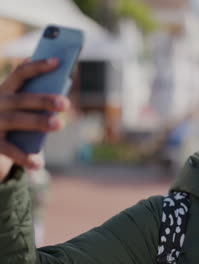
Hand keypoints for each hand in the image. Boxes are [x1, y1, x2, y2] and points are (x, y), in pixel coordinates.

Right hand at [0, 58, 70, 180]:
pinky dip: (24, 157)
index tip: (59, 61)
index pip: (20, 73)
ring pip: (16, 120)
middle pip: (22, 99)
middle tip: (65, 103)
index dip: (39, 66)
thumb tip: (60, 85)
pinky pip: (8, 150)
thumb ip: (34, 97)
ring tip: (59, 124)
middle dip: (44, 99)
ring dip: (38, 122)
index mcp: (4, 90)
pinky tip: (38, 164)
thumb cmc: (10, 119)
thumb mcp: (18, 106)